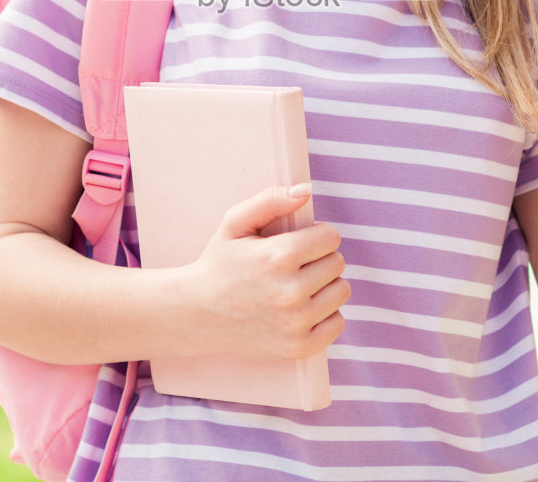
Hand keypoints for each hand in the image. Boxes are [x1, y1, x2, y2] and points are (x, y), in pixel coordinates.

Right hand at [183, 185, 349, 360]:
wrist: (196, 314)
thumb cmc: (219, 263)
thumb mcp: (235, 223)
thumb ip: (271, 200)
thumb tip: (306, 190)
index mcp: (277, 256)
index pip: (331, 237)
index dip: (315, 235)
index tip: (297, 242)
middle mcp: (290, 292)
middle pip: (337, 263)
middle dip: (319, 258)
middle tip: (293, 265)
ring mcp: (296, 323)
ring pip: (341, 292)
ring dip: (324, 286)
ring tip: (297, 285)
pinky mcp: (299, 347)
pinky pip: (338, 324)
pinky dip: (325, 315)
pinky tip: (301, 309)